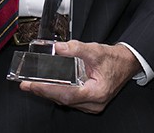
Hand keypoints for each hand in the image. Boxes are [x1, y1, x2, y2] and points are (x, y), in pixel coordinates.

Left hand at [19, 41, 140, 113]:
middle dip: (43, 92)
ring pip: (65, 101)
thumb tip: (56, 47)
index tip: (32, 85)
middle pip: (63, 100)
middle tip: (26, 85)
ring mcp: (91, 105)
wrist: (127, 63)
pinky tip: (48, 87)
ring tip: (32, 85)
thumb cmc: (115, 59)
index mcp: (97, 92)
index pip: (67, 94)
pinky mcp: (89, 102)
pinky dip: (57, 93)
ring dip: (49, 93)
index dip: (47, 90)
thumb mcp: (95, 50)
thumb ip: (74, 48)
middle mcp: (94, 103)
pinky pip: (70, 100)